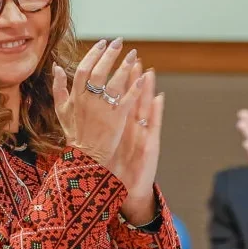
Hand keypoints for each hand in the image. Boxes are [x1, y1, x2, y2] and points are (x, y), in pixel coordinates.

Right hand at [52, 37, 143, 166]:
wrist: (86, 155)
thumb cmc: (74, 132)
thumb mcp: (61, 108)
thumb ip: (58, 87)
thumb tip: (56, 66)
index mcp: (75, 96)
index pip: (83, 69)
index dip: (93, 54)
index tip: (102, 43)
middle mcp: (89, 100)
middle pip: (100, 71)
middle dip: (110, 54)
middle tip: (119, 42)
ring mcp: (103, 109)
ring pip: (115, 82)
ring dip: (125, 67)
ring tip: (133, 54)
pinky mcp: (117, 118)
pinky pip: (128, 99)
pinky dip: (135, 88)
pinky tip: (142, 77)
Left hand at [110, 65, 163, 224]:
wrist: (129, 190)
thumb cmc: (118, 166)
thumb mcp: (107, 144)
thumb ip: (101, 125)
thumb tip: (88, 109)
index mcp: (120, 125)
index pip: (118, 99)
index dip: (117, 81)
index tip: (114, 61)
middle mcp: (132, 127)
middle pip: (132, 99)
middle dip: (132, 78)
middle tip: (132, 57)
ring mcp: (142, 135)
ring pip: (145, 107)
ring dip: (147, 89)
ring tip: (149, 70)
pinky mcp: (149, 147)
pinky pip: (153, 126)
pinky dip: (157, 112)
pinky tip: (159, 99)